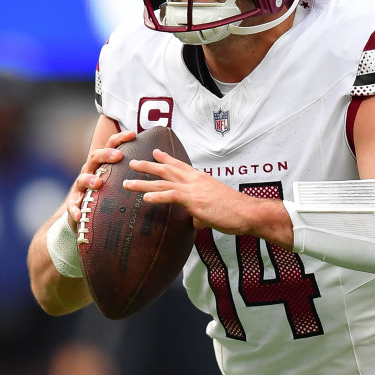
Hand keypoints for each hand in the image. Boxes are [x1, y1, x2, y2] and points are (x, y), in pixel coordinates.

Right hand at [66, 129, 135, 228]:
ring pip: (82, 179)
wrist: (84, 211)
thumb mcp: (116, 177)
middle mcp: (89, 171)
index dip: (120, 138)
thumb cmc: (106, 191)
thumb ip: (130, 169)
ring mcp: (80, 187)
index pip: (110, 146)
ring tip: (97, 183)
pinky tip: (79, 215)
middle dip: (106, 155)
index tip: (133, 134)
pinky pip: (73, 206)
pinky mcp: (74, 203)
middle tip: (118, 155)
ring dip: (89, 180)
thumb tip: (157, 158)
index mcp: (101, 163)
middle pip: (95, 157)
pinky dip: (75, 210)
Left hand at [124, 149, 284, 241]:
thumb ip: (201, 213)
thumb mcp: (214, 209)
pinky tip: (145, 197)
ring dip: (143, 182)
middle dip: (148, 166)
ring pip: (163, 181)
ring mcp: (193, 189)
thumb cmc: (234, 211)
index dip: (167, 159)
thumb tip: (196, 221)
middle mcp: (195, 180)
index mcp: (200, 178)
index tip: (155, 153)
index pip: (180, 165)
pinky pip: (171, 195)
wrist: (247, 212)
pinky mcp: (194, 200)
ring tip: (127, 182)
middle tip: (133, 162)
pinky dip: (157, 195)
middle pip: (167, 169)